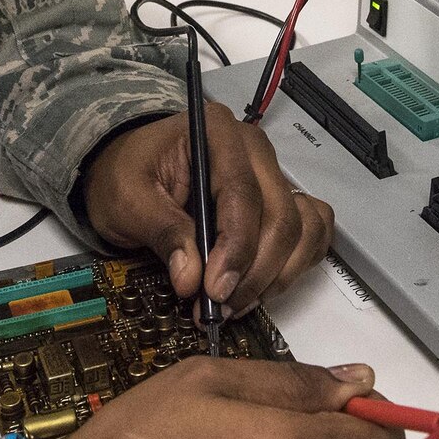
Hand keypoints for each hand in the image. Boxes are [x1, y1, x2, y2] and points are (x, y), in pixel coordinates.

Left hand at [83, 103, 333, 315]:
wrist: (128, 171)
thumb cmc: (126, 175)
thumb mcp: (127, 198)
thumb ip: (162, 232)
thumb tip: (190, 278)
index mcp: (216, 131)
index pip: (242, 193)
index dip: (236, 247)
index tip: (215, 289)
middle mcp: (254, 150)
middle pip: (281, 216)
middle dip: (255, 271)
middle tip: (221, 307)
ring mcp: (272, 175)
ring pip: (303, 229)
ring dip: (276, 275)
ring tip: (236, 303)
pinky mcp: (281, 201)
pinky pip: (312, 233)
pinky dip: (294, 265)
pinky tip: (260, 285)